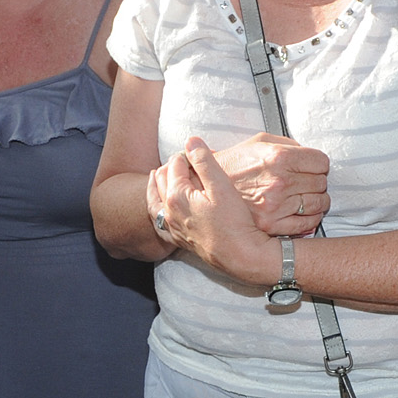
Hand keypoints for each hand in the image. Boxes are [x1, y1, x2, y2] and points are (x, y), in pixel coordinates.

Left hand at [157, 137, 281, 286]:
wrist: (241, 256)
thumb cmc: (234, 223)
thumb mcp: (221, 185)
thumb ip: (204, 161)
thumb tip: (191, 141)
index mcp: (176, 195)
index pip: (175, 164)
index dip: (187, 154)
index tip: (198, 152)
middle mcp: (169, 212)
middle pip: (162, 180)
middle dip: (172, 166)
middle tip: (184, 160)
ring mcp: (172, 227)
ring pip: (155, 200)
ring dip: (157, 185)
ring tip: (157, 176)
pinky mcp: (179, 239)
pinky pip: (159, 221)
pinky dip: (157, 208)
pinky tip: (162, 207)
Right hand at [214, 133, 331, 236]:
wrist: (206, 188)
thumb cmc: (234, 164)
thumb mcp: (257, 142)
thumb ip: (286, 143)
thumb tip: (307, 152)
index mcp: (279, 157)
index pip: (321, 162)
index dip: (319, 164)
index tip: (314, 167)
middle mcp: (280, 181)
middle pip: (321, 182)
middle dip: (317, 181)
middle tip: (307, 182)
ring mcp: (276, 205)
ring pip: (318, 204)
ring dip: (317, 200)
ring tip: (306, 197)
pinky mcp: (272, 224)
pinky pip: (306, 223)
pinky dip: (311, 219)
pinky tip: (303, 212)